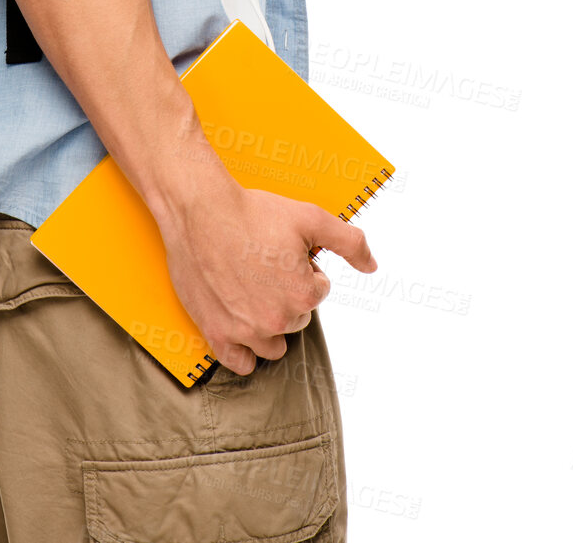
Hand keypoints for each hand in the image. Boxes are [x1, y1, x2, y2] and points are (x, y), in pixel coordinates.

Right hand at [155, 172, 377, 375]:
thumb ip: (349, 242)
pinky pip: (240, 363)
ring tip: (253, 292)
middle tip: (264, 265)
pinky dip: (244, 352)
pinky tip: (243, 329)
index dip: (303, 268)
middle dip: (286, 294)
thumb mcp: (311, 217)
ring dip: (270, 324)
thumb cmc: (253, 211)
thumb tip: (372, 265)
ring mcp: (245, 330)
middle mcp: (277, 319)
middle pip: (297, 317)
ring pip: (273, 344)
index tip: (282, 252)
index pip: (318, 291)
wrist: (200, 209)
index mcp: (303, 294)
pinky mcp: (216, 333)